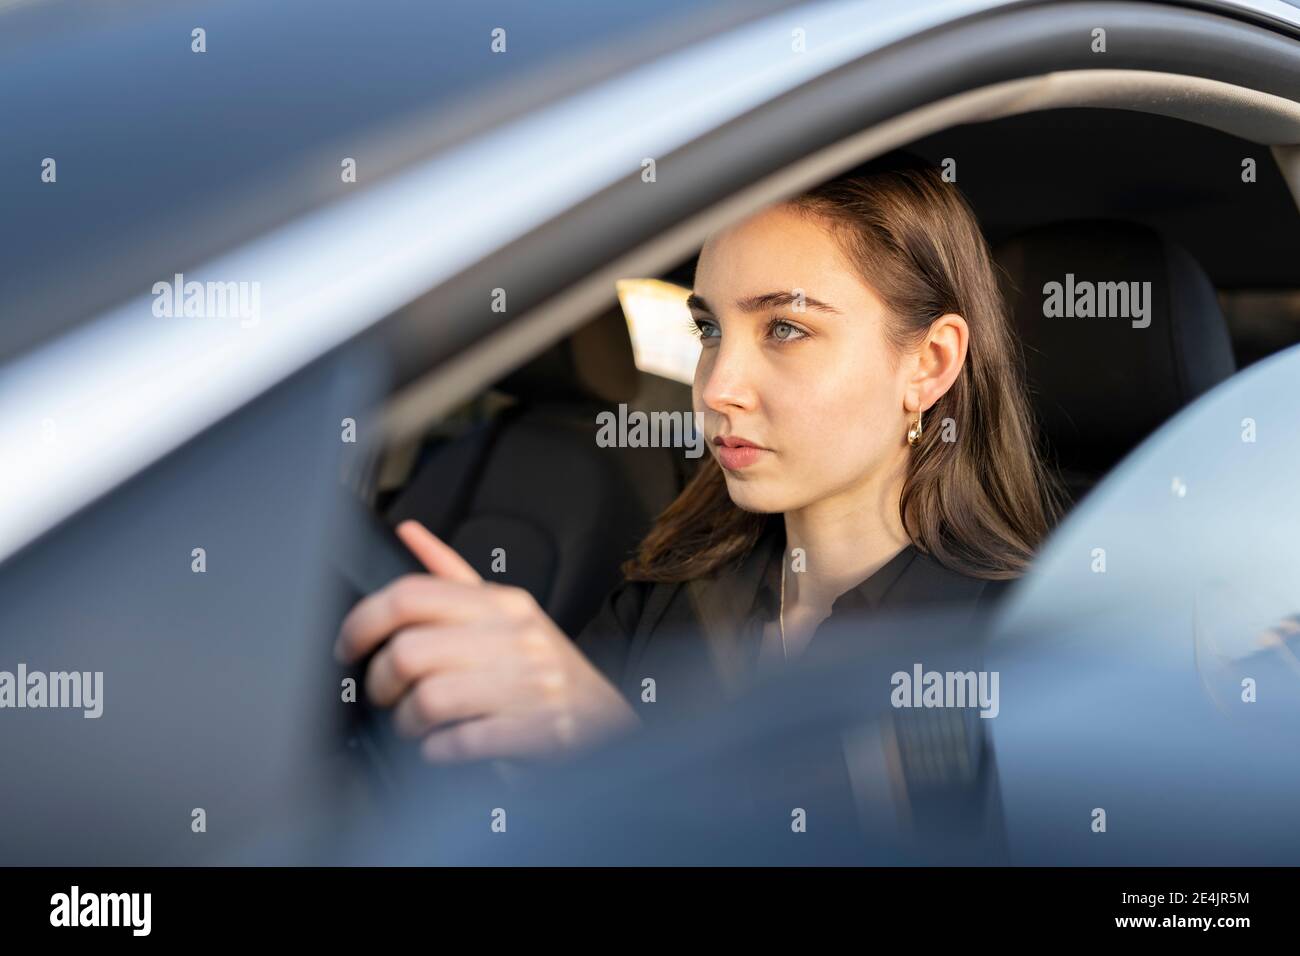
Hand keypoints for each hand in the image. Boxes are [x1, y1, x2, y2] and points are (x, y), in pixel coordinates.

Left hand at [334, 520, 640, 763]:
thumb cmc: (545, 670)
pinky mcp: (539, 731)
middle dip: (382, 685)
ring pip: (429, 699)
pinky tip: (442, 748)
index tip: (348, 647)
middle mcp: (516, 638)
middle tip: (386, 698)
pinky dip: (438, 752)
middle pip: (410, 652)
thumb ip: (453, 575)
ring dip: (407, 724)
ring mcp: (531, 684)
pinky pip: (462, 741)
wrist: (608, 721)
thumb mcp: (508, 613)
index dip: (362, 622)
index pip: (411, 595)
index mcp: (501, 604)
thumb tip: (409, 533)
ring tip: (415, 728)